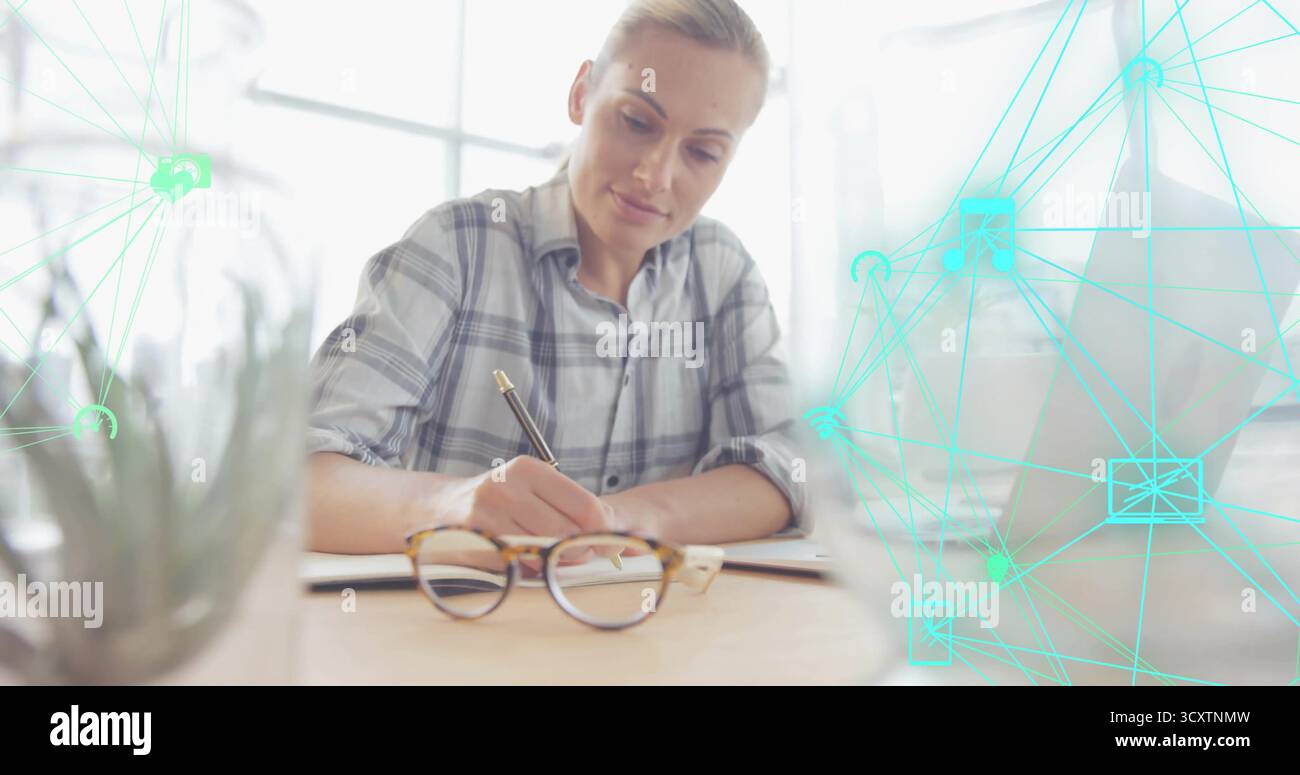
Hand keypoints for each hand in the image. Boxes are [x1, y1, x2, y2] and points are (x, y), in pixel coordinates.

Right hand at [422, 456, 617, 572]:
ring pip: (543, 552)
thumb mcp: (529, 488)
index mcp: (528, 469)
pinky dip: (528, 567)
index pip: (584, 505)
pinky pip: (518, 565)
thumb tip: (607, 535)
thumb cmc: (496, 501)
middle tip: (576, 554)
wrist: (436, 509)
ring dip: (552, 561)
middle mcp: (506, 487)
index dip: (601, 531)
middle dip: (577, 550)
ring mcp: (486, 515)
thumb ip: (567, 507)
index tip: (606, 543)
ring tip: (545, 553)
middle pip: (566, 532)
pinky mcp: (474, 541)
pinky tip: (522, 557)